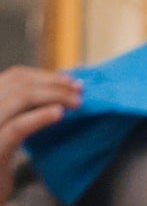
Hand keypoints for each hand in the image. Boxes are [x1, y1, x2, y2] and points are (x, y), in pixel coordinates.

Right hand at [0, 66, 80, 205]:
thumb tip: (56, 93)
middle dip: (53, 84)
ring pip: (20, 98)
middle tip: (80, 90)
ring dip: (53, 96)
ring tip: (76, 102)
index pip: (15, 77)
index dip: (44, 76)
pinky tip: (59, 114)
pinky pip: (18, 127)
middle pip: (19, 83)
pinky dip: (40, 117)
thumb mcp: (8, 130)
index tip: (71, 82)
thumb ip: (23, 110)